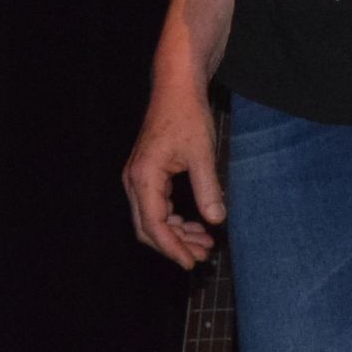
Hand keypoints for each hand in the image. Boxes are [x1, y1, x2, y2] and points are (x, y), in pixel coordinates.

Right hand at [122, 77, 223, 269]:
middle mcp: (134, 181)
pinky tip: (197, 224)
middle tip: (203, 255)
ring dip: (177, 233)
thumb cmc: (187, 115)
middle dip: (175, 244)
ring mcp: (139, 178)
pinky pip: (157, 206)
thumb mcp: (203, 153)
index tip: (190, 262)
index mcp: (144, 178)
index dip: (172, 247)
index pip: (153, 224)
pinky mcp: (147, 174)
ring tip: (205, 243)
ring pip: (152, 218)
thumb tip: (216, 220)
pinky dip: (175, 218)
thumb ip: (208, 188)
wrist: (176, 88)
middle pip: (148, 227)